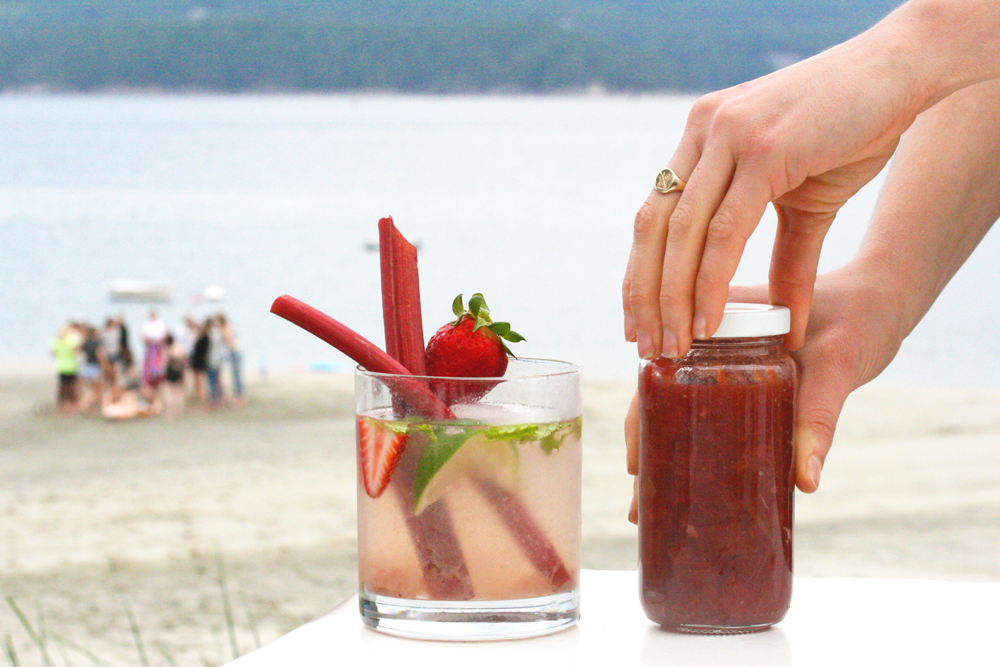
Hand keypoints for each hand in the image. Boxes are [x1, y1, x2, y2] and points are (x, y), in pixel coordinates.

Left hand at [622, 35, 926, 360]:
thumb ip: (785, 257)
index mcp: (701, 138)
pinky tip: (708, 320)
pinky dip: (712, 281)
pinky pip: (726, 230)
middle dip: (646, 296)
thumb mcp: (805, 202)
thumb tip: (784, 320)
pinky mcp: (763, 148)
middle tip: (648, 347)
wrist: (902, 74)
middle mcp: (703, 132)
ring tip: (676, 347)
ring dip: (674, 299)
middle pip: (653, 228)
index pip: (653, 217)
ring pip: (682, 233)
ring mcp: (728, 136)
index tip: (638, 324)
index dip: (640, 274)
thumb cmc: (853, 130)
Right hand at [625, 263, 907, 522]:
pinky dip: (698, 442)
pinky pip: (710, 408)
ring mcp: (723, 356)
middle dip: (648, 449)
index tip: (637, 467)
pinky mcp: (744, 375)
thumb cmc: (859, 316)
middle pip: (662, 397)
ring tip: (653, 503)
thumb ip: (818, 417)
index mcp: (714, 319)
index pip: (661, 372)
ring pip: (681, 406)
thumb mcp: (838, 365)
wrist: (881, 298)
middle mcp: (709, 337)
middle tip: (640, 501)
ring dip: (667, 451)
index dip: (643, 421)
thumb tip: (803, 481)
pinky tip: (695, 477)